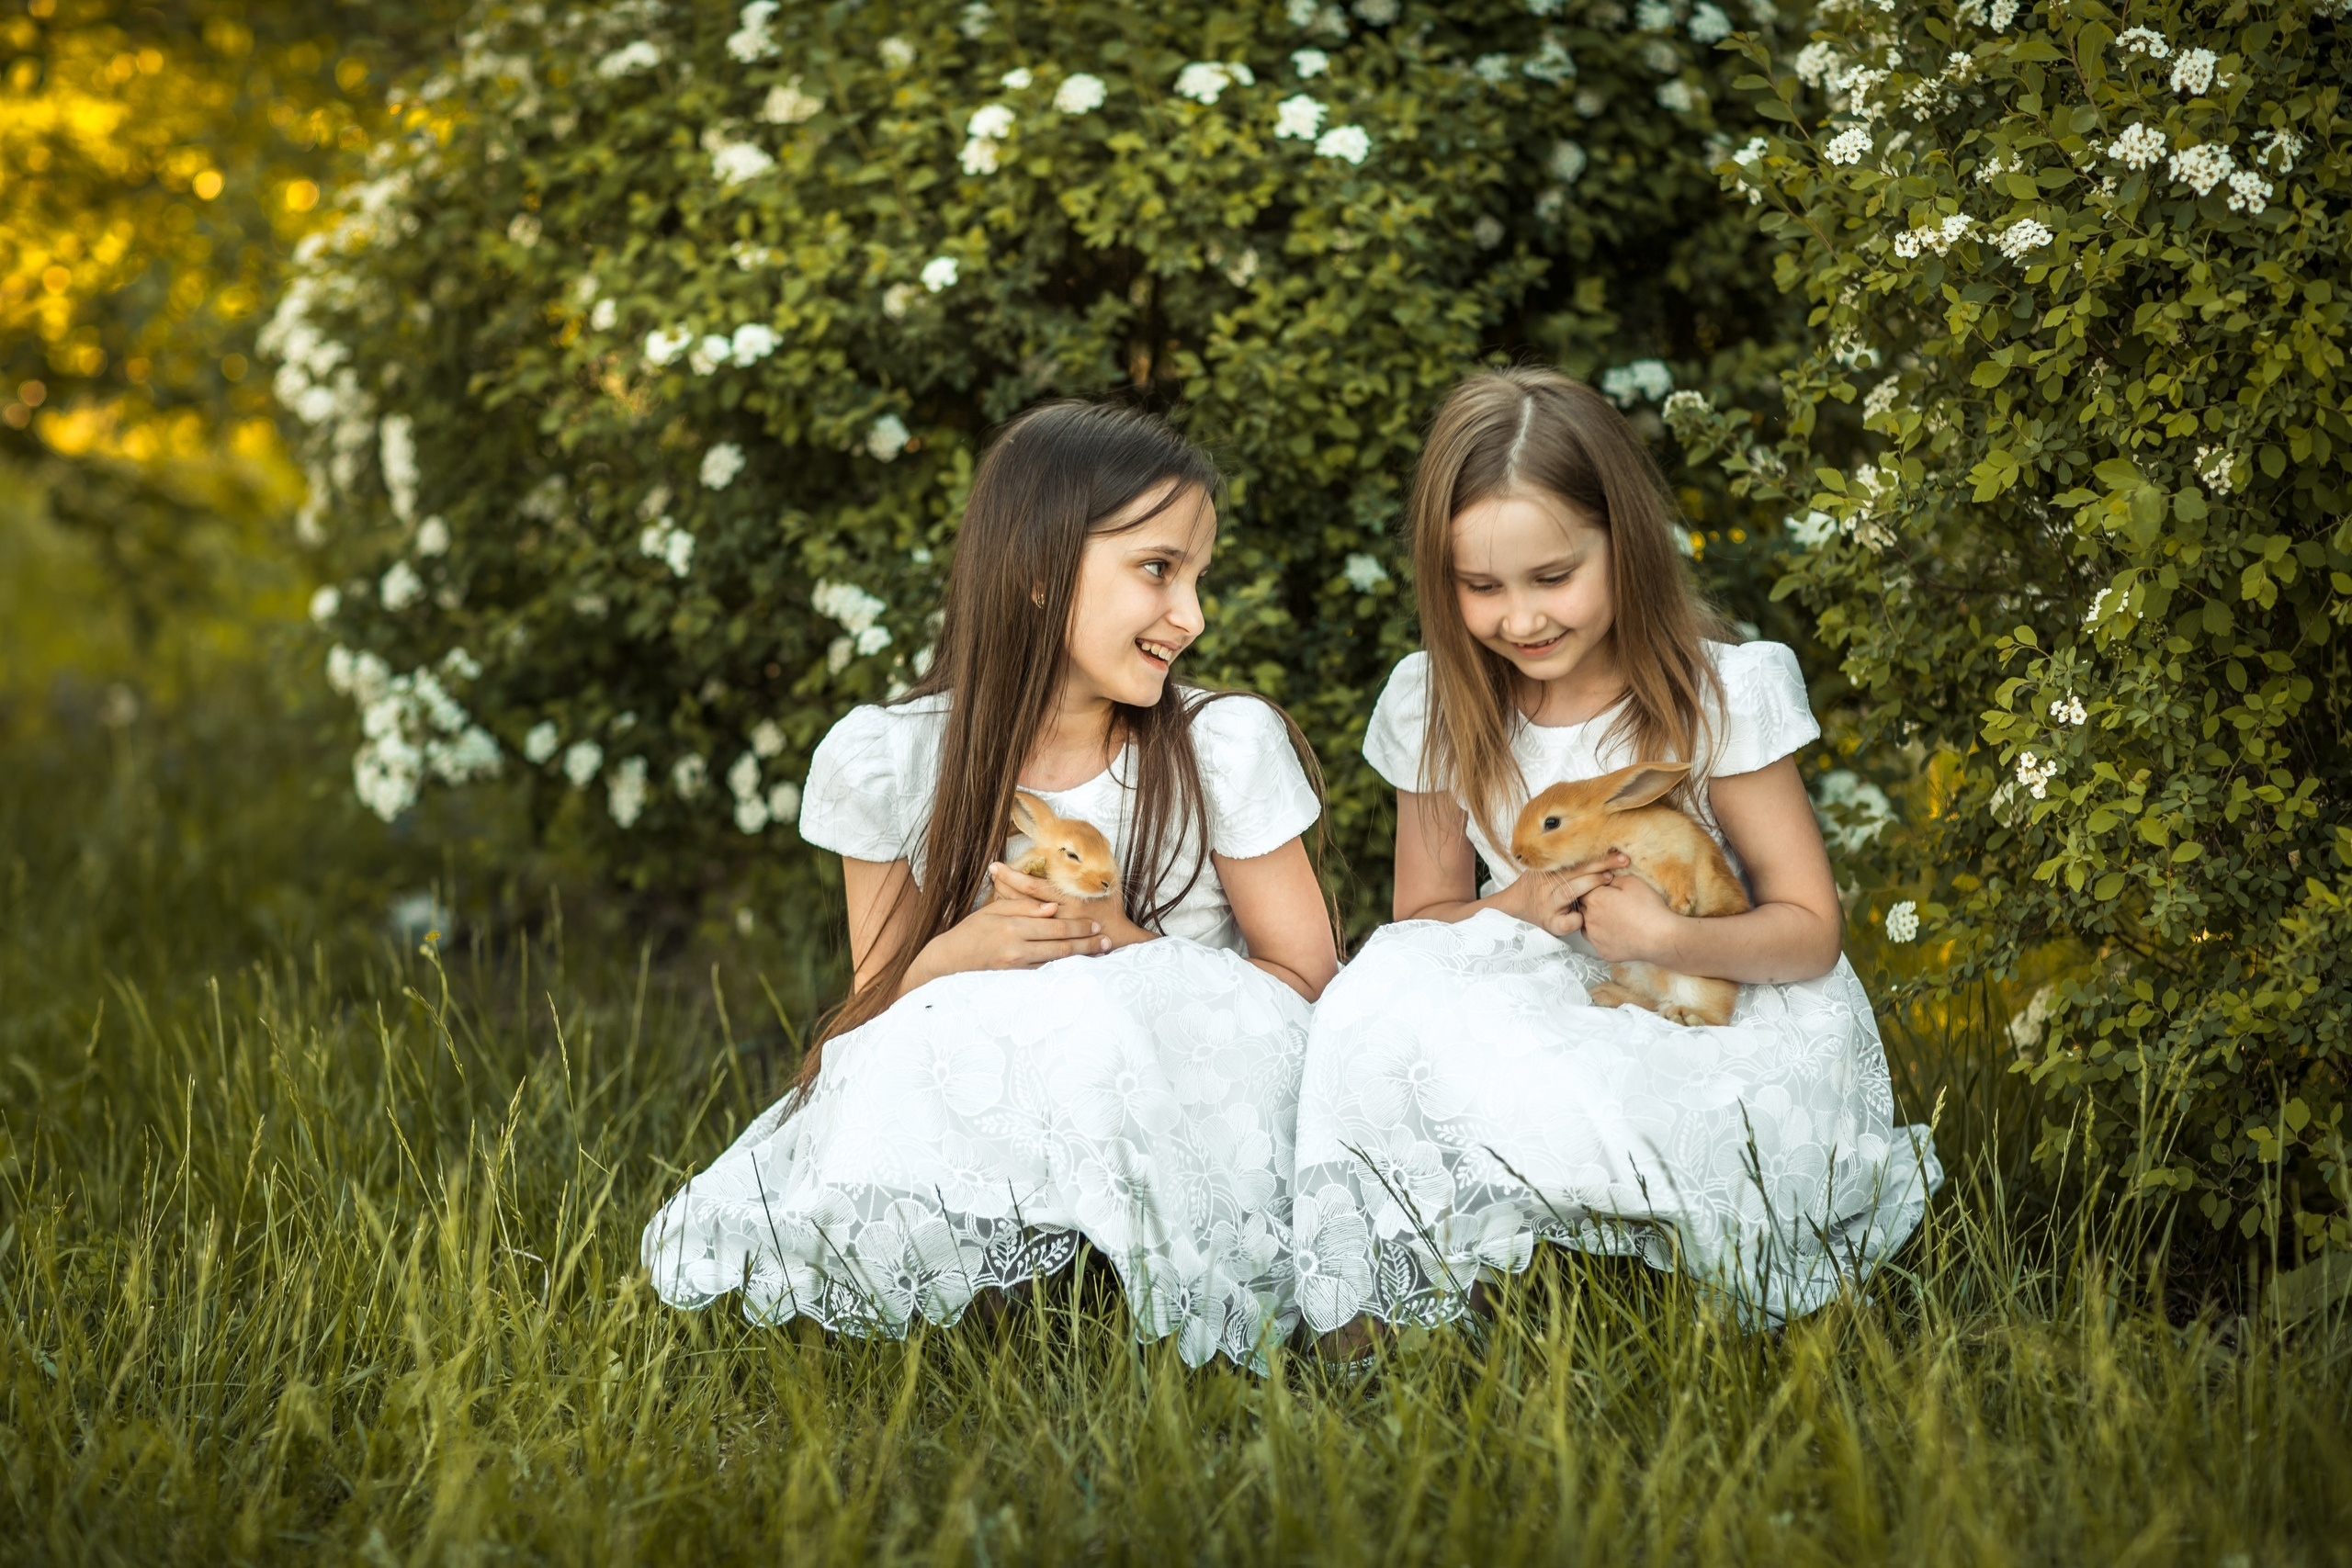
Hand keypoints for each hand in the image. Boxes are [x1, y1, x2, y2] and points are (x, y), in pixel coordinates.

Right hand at [903, 871, 1110, 993]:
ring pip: (1057, 963)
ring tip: (1100, 954)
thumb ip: (1023, 906)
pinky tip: (1079, 966)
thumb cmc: (971, 931)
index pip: (1054, 927)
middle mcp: (1017, 949)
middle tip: (1107, 941)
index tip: (1097, 924)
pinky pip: (1045, 973)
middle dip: (1087, 944)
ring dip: (1081, 959)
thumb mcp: (993, 910)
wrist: (950, 960)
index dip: (1078, 926)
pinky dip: (1064, 969)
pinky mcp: (1016, 978)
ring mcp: (1017, 967)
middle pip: (1061, 947)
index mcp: (1013, 928)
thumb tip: (1052, 907)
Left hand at [988, 863, 1154, 949]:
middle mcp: (1059, 914)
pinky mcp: (1052, 940)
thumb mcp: (1110, 883)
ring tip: (993, 886)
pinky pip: (1029, 927)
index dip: (1012, 877)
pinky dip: (1015, 917)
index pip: (1033, 887)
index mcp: (1070, 898)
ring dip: (1005, 900)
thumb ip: (1096, 869)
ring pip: (1023, 914)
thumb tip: (1092, 846)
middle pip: (1022, 900)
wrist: (1118, 939)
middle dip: (1004, 885)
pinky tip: (1003, 908)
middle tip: (991, 871)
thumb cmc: (1113, 910)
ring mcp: (1054, 930)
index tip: (997, 866)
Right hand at [1487, 853, 1627, 937]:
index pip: (1573, 861)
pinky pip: (1567, 921)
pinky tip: (1583, 917)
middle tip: (1622, 861)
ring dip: (1591, 884)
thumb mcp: (1545, 872)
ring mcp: (1547, 904)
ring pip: (1570, 891)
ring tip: (1608, 879)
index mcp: (1546, 871)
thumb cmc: (1536, 889)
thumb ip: (1565, 865)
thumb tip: (1599, 854)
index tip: (1616, 853)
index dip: (1595, 857)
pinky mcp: (1549, 922)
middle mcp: (1545, 885)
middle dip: (1601, 865)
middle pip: (1575, 872)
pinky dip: (1576, 919)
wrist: (1512, 909)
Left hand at [1576, 873, 1682, 964]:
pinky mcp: (1602, 952)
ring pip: (1587, 926)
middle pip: (1582, 908)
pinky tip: (1618, 934)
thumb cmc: (1648, 908)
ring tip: (1614, 919)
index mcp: (1594, 899)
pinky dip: (1604, 937)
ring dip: (1595, 921)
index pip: (1583, 890)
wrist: (1660, 937)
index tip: (1605, 890)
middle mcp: (1589, 919)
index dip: (1594, 889)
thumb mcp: (1632, 882)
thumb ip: (1612, 879)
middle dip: (1592, 904)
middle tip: (1611, 905)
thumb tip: (1606, 881)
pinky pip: (1597, 942)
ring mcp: (1595, 938)